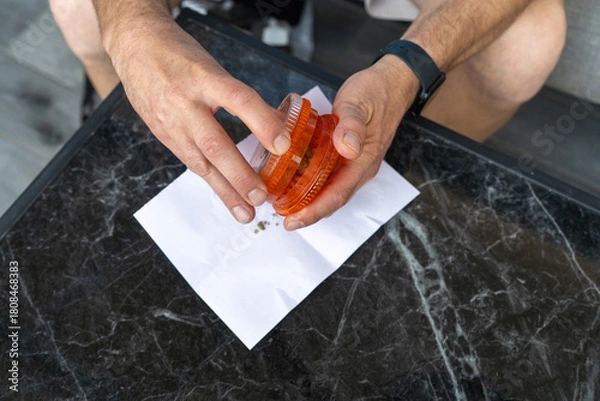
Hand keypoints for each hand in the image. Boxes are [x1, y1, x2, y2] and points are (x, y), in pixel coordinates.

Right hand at [106, 16, 289, 223]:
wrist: (134, 45)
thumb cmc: (179, 54)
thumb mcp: (212, 65)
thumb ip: (237, 96)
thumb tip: (273, 126)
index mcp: (203, 76)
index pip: (238, 99)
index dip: (262, 123)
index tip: (283, 145)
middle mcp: (184, 101)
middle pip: (215, 144)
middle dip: (240, 175)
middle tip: (261, 196)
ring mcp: (170, 122)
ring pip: (201, 162)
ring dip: (226, 190)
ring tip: (246, 212)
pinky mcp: (163, 135)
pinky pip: (190, 162)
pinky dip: (211, 181)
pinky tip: (226, 196)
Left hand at [283, 55, 419, 229]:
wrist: (392, 83)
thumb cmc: (375, 91)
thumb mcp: (359, 102)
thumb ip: (352, 124)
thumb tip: (347, 148)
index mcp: (364, 160)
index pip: (338, 194)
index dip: (315, 211)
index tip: (293, 221)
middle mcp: (361, 167)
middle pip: (334, 199)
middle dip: (309, 213)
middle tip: (284, 221)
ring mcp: (356, 163)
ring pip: (333, 190)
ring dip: (311, 202)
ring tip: (286, 208)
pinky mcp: (350, 156)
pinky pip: (332, 177)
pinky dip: (314, 185)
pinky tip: (297, 183)